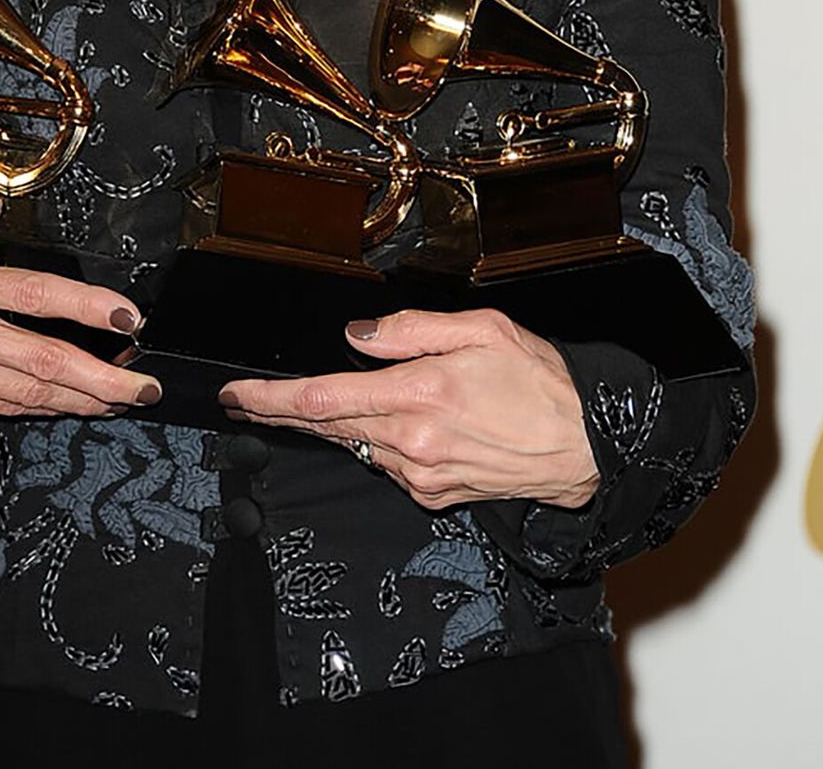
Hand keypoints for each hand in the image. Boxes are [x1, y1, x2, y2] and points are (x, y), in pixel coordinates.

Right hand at [0, 195, 159, 441]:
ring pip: (32, 392)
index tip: (126, 314)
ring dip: (83, 398)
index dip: (88, 306)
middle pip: (46, 358)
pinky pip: (3, 407)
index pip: (35, 294)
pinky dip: (42, 408)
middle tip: (144, 384)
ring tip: (123, 399)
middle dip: (104, 375)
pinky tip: (68, 407)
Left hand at [218, 307, 598, 511]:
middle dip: (280, 411)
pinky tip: (390, 422)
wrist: (586, 446)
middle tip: (243, 398)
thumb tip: (355, 337)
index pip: (323, 397)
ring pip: (354, 442)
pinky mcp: (433, 494)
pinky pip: (386, 462)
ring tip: (308, 401)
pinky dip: (376, 439)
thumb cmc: (540, 382)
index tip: (236, 393)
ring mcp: (420, 474)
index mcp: (419, 394)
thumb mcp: (480, 329)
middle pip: (326, 425)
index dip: (271, 397)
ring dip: (330, 422)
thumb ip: (410, 330)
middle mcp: (412, 441)